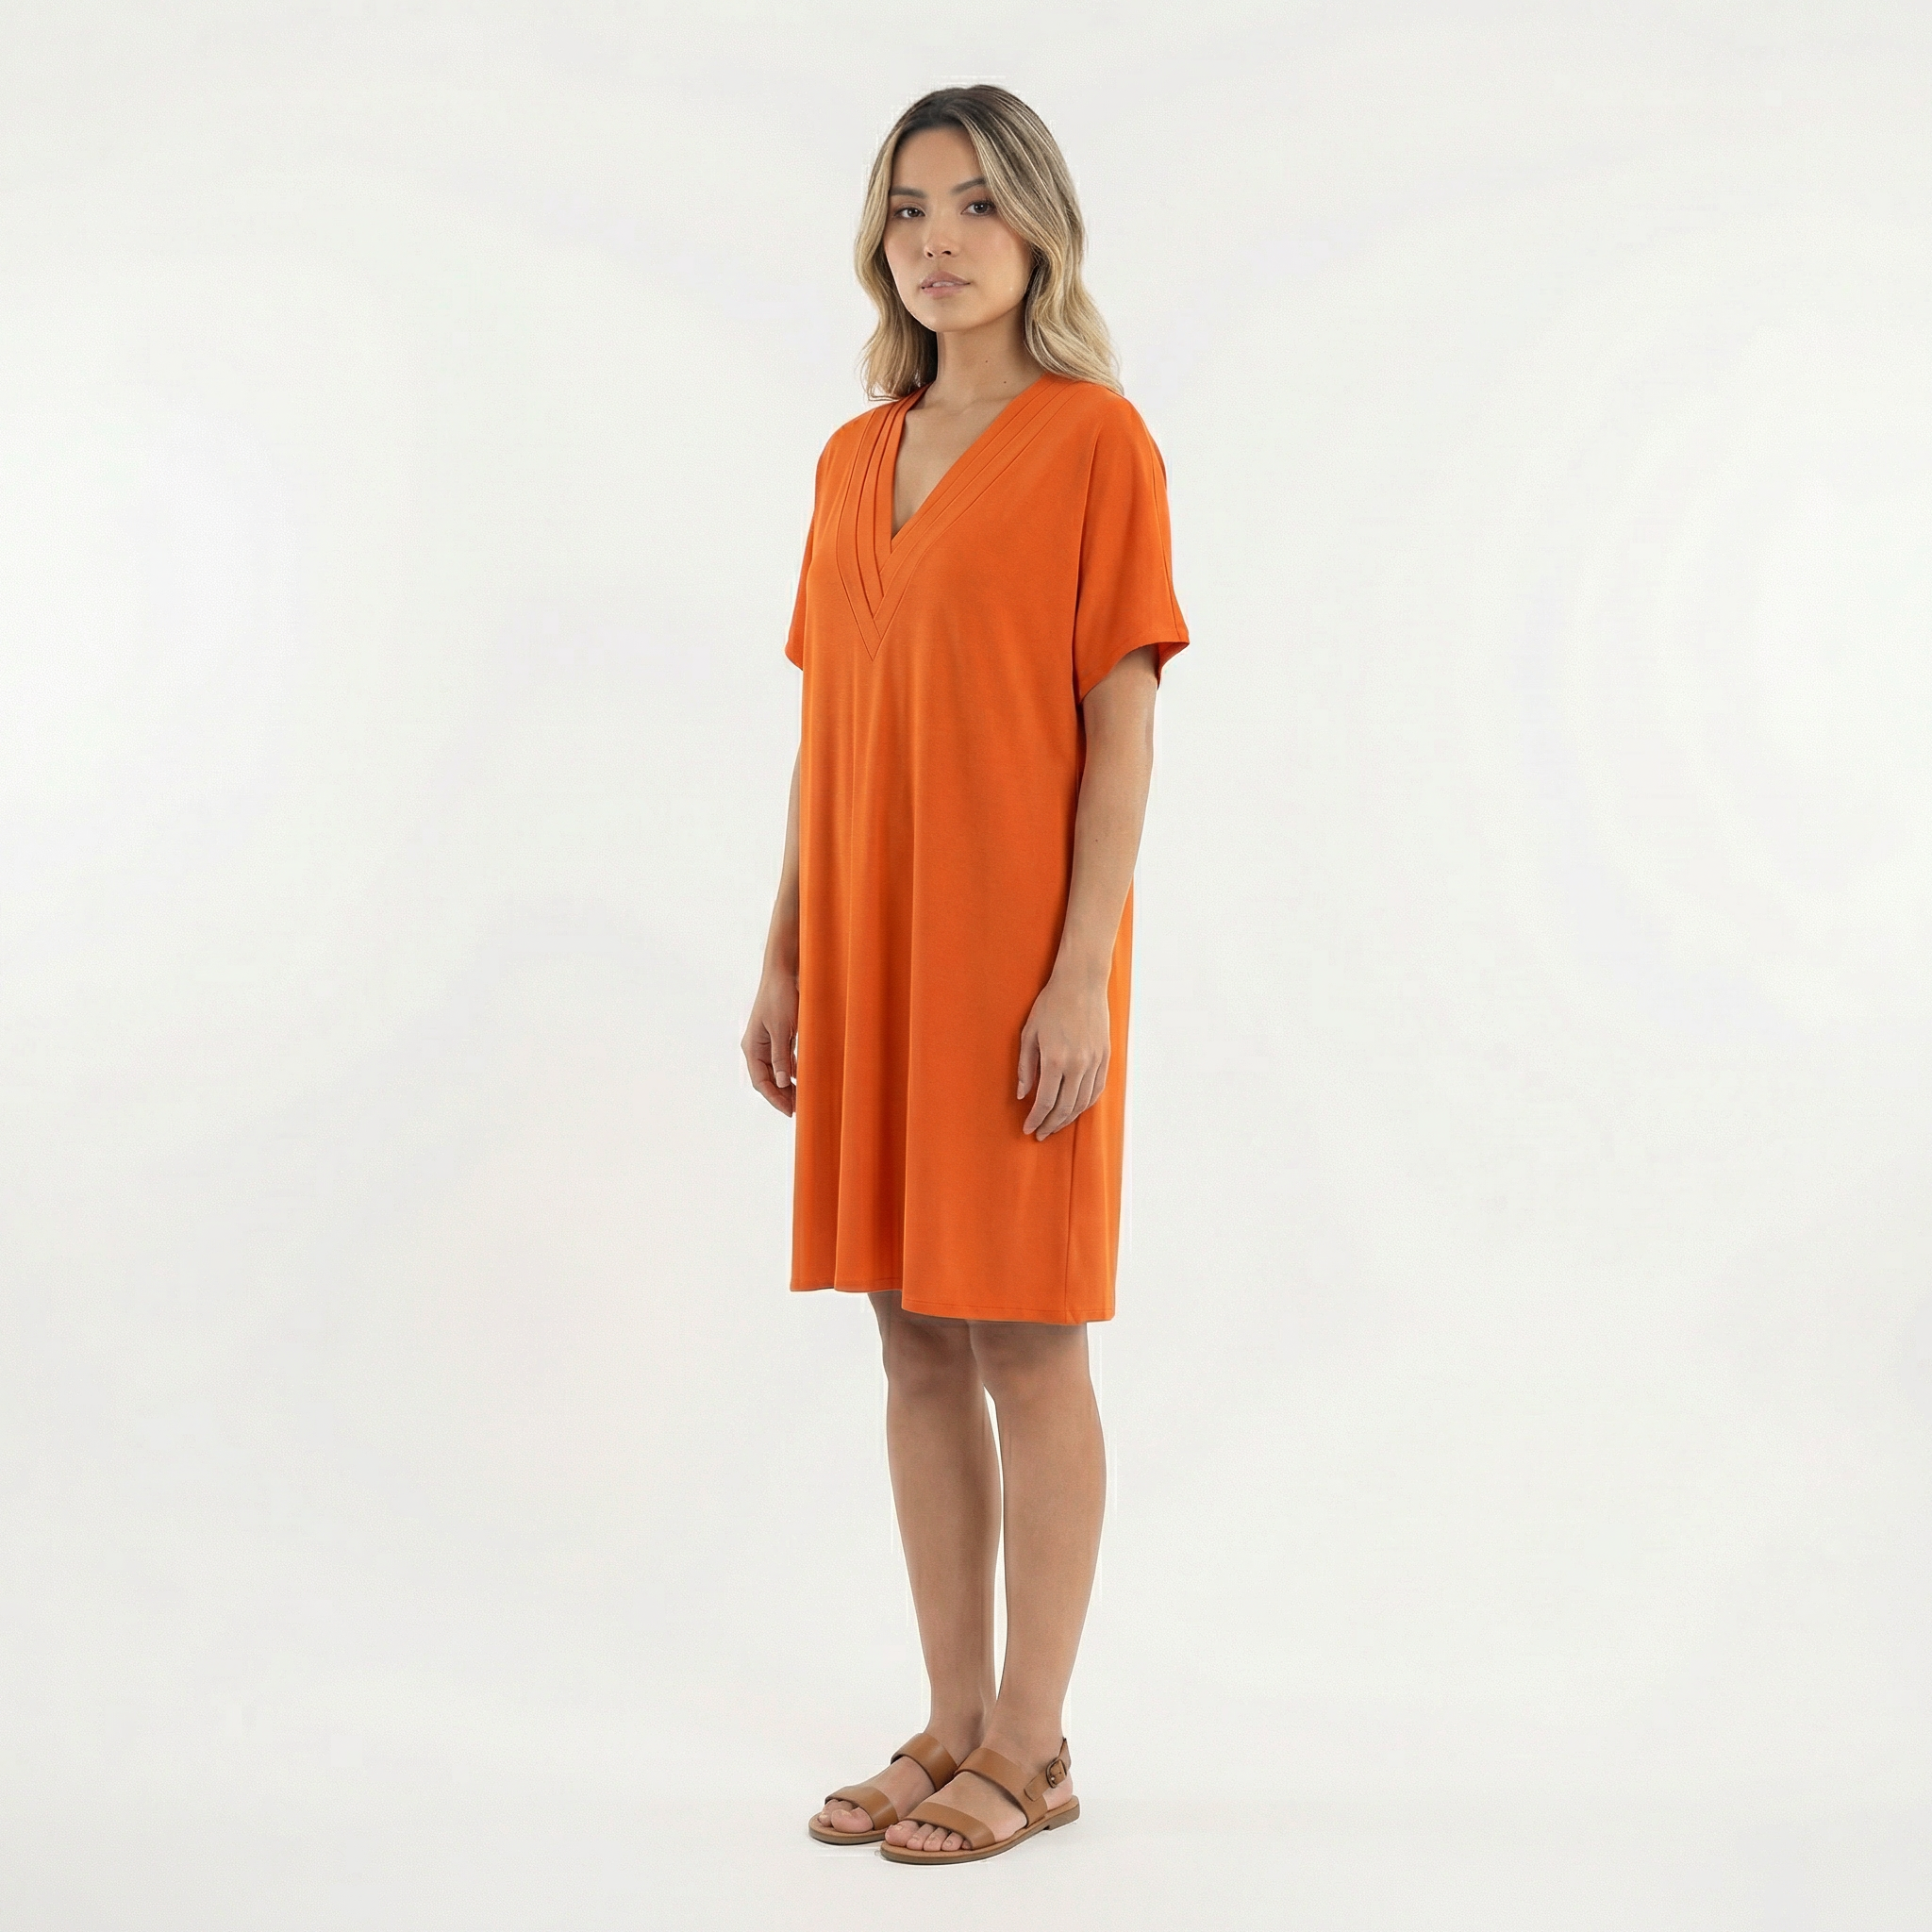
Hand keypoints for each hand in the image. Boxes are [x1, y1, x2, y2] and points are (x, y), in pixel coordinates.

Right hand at [742, 968, 798, 1115]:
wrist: (783, 973)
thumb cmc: (780, 998)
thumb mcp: (782, 1030)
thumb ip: (781, 1057)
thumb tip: (783, 1083)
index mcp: (752, 1047)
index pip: (761, 1081)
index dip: (775, 1098)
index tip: (789, 1111)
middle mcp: (757, 1047)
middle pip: (767, 1079)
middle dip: (781, 1095)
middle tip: (798, 1109)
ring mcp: (767, 1041)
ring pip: (776, 1071)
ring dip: (787, 1085)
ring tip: (802, 1098)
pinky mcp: (779, 1035)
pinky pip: (783, 1059)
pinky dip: (792, 1070)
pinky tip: (802, 1078)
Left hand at [1017, 970, 1108, 1139]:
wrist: (1081, 984)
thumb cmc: (1050, 1005)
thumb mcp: (1029, 1034)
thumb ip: (1026, 1068)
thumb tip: (1023, 1095)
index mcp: (1055, 1059)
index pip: (1045, 1101)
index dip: (1036, 1119)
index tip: (1029, 1129)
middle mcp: (1077, 1065)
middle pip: (1065, 1108)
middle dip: (1051, 1124)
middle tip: (1041, 1133)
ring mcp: (1094, 1062)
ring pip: (1083, 1103)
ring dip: (1068, 1119)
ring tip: (1056, 1125)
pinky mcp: (1105, 1058)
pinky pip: (1097, 1090)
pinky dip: (1086, 1104)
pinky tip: (1075, 1110)